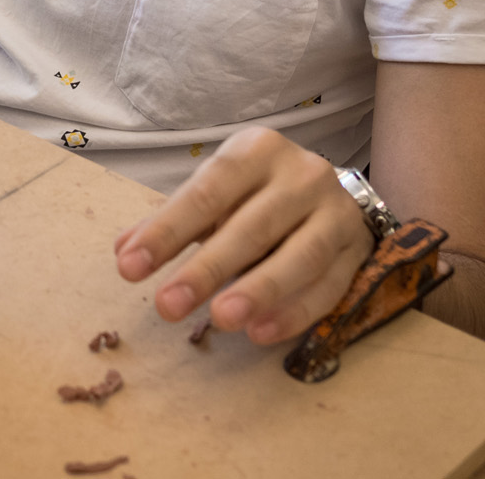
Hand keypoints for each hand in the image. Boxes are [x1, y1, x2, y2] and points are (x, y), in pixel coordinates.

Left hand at [113, 126, 372, 344]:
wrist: (333, 193)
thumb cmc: (258, 194)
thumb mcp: (216, 193)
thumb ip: (173, 222)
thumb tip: (125, 252)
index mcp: (256, 150)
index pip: (207, 191)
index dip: (167, 230)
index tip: (129, 267)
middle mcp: (302, 174)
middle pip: (252, 226)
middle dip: (207, 269)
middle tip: (167, 307)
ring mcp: (336, 211)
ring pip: (300, 256)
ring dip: (258, 291)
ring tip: (221, 321)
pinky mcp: (359, 250)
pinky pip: (329, 286)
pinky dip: (296, 312)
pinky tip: (261, 333)